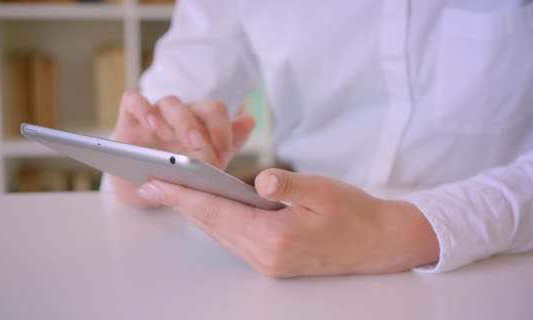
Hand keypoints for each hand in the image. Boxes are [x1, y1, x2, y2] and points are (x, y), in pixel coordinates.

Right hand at [111, 90, 254, 205]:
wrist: (149, 185)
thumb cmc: (182, 168)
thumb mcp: (209, 160)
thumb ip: (231, 141)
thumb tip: (250, 120)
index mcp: (201, 121)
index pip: (216, 112)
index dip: (222, 129)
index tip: (222, 152)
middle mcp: (180, 114)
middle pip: (194, 107)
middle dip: (199, 131)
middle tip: (201, 154)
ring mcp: (155, 115)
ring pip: (169, 103)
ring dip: (177, 120)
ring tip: (180, 137)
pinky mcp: (129, 119)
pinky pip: (132, 100)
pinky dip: (141, 106)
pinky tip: (149, 122)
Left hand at [137, 168, 439, 276]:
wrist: (380, 243)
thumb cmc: (355, 214)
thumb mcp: (323, 190)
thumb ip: (288, 184)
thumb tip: (260, 180)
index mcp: (276, 237)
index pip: (218, 211)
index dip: (184, 195)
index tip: (156, 183)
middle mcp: (266, 256)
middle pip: (212, 225)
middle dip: (181, 204)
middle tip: (153, 183)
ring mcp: (268, 263)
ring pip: (221, 234)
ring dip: (196, 213)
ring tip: (173, 192)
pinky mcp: (273, 262)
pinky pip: (235, 239)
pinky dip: (217, 221)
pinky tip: (209, 206)